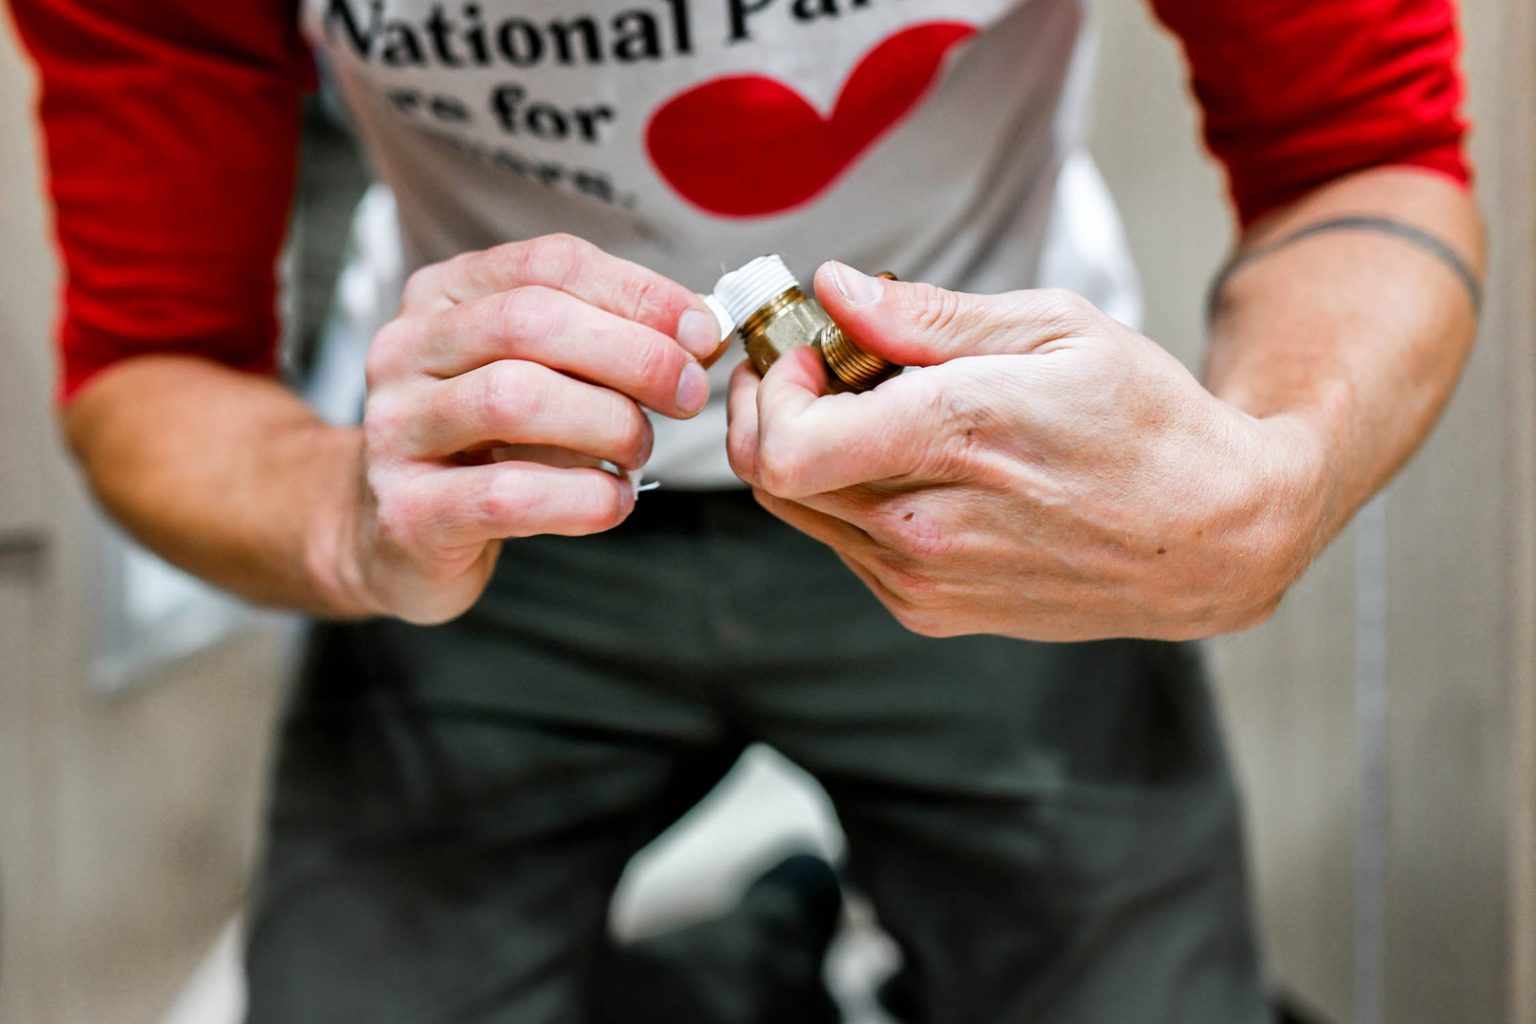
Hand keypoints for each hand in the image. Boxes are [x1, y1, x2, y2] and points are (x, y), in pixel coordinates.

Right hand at [339, 234, 724, 623]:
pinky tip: (612, 502)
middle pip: (530, 322)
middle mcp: (407, 349)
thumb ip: (605, 342)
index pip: (548, 263)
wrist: (392, 534)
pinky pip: (508, 495)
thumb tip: (701, 330)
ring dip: (607, 424)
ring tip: (640, 450)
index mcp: (443, 295)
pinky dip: (582, 499)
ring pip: (515, 398)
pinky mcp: (408, 510)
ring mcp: (396, 428)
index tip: (703, 331)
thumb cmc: (486, 445)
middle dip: (632, 355)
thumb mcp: (540, 374)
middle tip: (687, 395)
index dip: (638, 293)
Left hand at [727, 263, 1329, 640]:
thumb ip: (926, 316)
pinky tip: (908, 462)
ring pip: (802, 513)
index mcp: (953, 442)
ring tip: (874, 408)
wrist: (1215, 536)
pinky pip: (846, 546)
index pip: (786, 444)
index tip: (809, 348)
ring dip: (810, 453)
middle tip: (819, 365)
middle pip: (774, 477)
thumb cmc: (1147, 421)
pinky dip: (850, 497)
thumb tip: (834, 287)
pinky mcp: (930, 609)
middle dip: (775, 409)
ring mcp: (924, 581)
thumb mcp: (1053, 331)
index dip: (773, 388)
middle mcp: (926, 528)